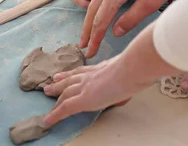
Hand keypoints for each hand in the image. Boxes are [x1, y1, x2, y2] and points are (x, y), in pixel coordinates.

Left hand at [44, 24, 174, 125]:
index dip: (73, 73)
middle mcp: (91, 75)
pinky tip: (47, 120)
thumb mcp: (133, 66)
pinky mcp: (83, 99)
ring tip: (46, 96)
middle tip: (49, 84)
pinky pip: (64, 109)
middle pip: (71, 79)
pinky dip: (54, 115)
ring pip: (65, 92)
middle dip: (60, 82)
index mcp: (102, 68)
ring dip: (55, 96)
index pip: (84, 71)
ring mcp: (86, 87)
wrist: (132, 68)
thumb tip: (141, 75)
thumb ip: (132, 70)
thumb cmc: (137, 66)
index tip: (65, 73)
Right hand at [79, 0, 187, 57]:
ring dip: (91, 15)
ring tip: (88, 32)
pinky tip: (100, 8)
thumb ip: (131, 19)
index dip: (96, 38)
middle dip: (87, 29)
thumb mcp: (151, 2)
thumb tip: (115, 33)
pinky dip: (98, 2)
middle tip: (83, 46)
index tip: (90, 53)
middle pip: (93, 8)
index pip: (101, 19)